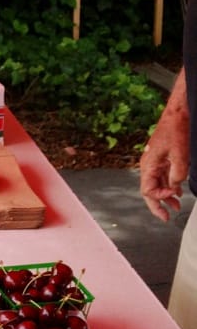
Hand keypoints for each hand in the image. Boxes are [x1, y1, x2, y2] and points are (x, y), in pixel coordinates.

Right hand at [139, 69, 189, 221]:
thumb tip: (175, 186)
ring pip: (158, 184)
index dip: (161, 197)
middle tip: (166, 217)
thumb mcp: (180, 154)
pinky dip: (170, 185)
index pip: (148, 191)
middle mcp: (149, 165)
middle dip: (159, 205)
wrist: (179, 111)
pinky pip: (163, 176)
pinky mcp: (163, 157)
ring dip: (167, 195)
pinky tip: (178, 190)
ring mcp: (156, 161)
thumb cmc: (175, 128)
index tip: (175, 197)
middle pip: (150, 191)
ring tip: (176, 206)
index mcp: (148, 165)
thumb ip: (177, 174)